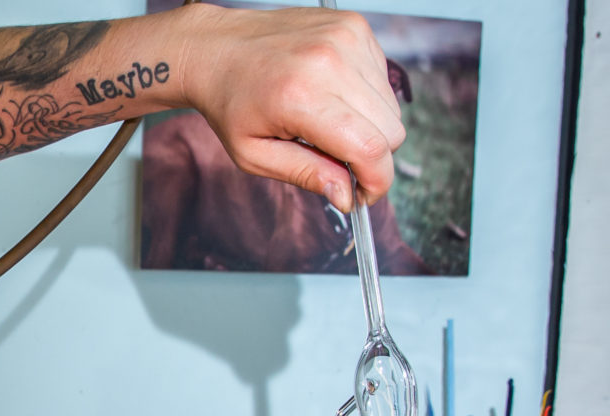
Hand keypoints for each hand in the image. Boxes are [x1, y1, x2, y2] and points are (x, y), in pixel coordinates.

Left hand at [177, 4, 406, 209]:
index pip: (371, 148)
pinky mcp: (354, 26)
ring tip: (327, 123)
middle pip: (391, 130)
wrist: (218, 48)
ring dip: (368, 125)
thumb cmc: (230, 102)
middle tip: (338, 160)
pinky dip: (365, 97)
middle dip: (371, 157)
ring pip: (391, 106)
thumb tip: (346, 196)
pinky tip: (331, 96)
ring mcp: (346, 38)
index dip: (377, 181)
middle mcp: (330, 61)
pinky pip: (382, 79)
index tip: (364, 195)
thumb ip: (306, 175)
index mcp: (301, 97)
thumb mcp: (254, 155)